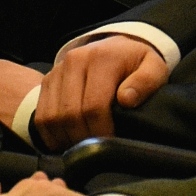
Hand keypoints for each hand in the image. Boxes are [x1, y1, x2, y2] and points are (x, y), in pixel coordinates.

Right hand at [34, 36, 168, 148]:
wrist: (118, 46)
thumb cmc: (136, 63)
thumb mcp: (153, 67)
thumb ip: (146, 82)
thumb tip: (126, 99)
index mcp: (102, 58)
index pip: (94, 106)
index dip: (101, 132)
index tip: (112, 143)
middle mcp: (75, 60)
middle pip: (71, 114)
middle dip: (84, 139)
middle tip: (97, 149)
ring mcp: (58, 69)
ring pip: (53, 117)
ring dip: (66, 139)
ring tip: (83, 145)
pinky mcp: (48, 79)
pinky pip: (41, 115)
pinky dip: (51, 134)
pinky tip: (67, 140)